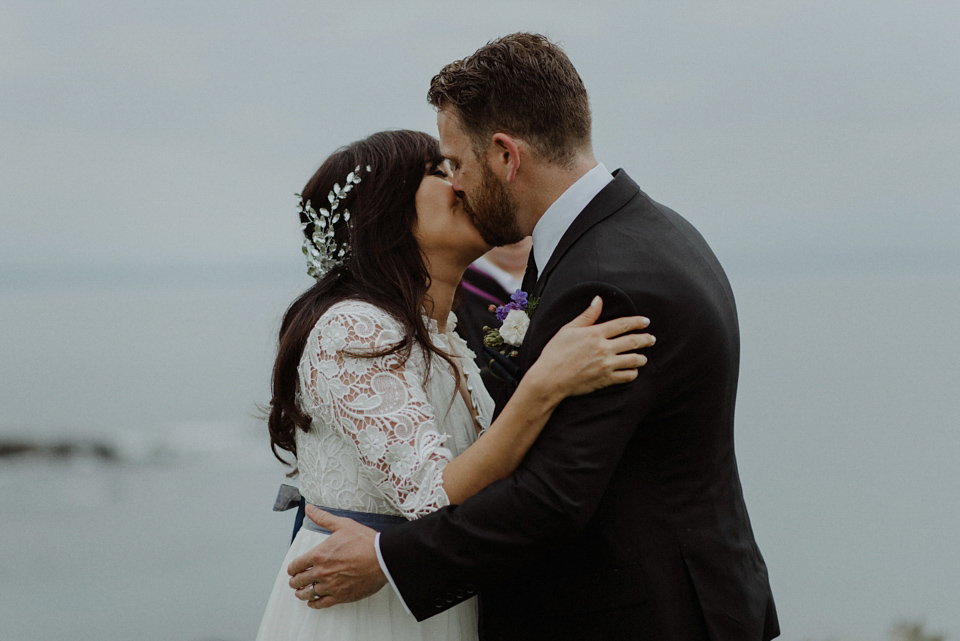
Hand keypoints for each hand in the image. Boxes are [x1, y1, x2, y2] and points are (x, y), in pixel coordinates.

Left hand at [287, 505, 387, 608]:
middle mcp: (321, 572)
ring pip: (308, 594)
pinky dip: (314, 604)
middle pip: (299, 581)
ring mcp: (330, 585)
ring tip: (300, 593)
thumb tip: (309, 508)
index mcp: (319, 554)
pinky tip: (312, 602)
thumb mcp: (343, 524)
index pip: (296, 565)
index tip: (292, 570)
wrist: (382, 558)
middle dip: (295, 581)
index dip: (292, 568)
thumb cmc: (365, 541)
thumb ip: (323, 518)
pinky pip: (321, 603)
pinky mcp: (341, 596)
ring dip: (301, 593)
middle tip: (294, 582)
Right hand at [527, 296, 653, 397]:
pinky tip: (632, 370)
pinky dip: (633, 373)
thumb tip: (598, 300)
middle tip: (651, 339)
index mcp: (595, 333)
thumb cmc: (555, 353)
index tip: (646, 321)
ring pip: (634, 360)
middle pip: (633, 341)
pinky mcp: (606, 379)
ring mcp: (606, 365)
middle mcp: (604, 348)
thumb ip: (587, 315)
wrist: (550, 379)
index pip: (623, 324)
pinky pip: (627, 376)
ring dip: (642, 358)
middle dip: (646, 339)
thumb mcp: (568, 329)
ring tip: (643, 357)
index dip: (637, 322)